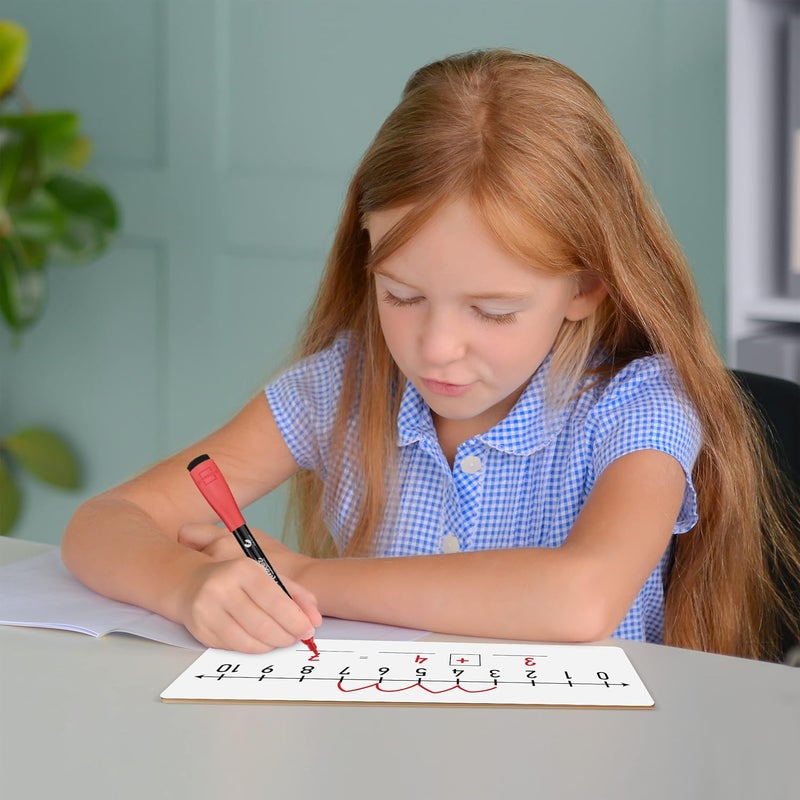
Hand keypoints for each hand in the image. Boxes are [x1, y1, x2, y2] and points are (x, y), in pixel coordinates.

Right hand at [175, 524, 321, 652]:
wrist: (192, 583)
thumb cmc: (237, 580)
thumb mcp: (267, 576)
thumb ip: (295, 594)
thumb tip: (315, 619)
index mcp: (243, 569)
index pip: (275, 599)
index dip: (295, 619)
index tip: (308, 629)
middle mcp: (222, 588)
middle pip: (262, 624)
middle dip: (286, 636)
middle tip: (296, 638)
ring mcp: (208, 610)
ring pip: (248, 640)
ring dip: (271, 645)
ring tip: (281, 639)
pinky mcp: (201, 630)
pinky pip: (234, 648)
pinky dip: (254, 648)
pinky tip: (261, 642)